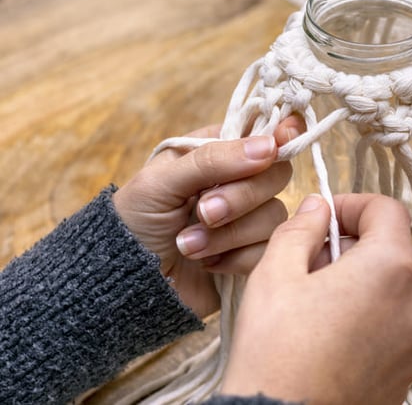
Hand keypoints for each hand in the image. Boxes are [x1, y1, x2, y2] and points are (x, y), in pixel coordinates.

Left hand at [112, 118, 303, 318]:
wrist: (125, 283)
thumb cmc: (134, 222)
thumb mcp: (161, 182)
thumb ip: (213, 160)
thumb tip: (269, 146)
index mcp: (218, 151)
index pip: (264, 133)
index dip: (281, 135)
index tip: (277, 145)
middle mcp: (240, 181)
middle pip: (277, 175)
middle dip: (241, 198)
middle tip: (203, 213)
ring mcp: (249, 219)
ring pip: (274, 215)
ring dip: (229, 234)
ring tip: (188, 246)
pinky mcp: (253, 254)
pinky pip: (270, 249)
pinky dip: (236, 258)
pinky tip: (208, 263)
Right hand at [221, 194, 411, 404]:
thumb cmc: (276, 351)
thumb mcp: (275, 273)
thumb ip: (302, 228)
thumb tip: (318, 207)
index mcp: (391, 268)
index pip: (388, 210)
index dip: (353, 205)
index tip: (325, 218)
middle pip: (395, 250)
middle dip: (356, 246)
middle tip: (312, 263)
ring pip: (396, 291)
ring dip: (364, 283)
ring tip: (319, 303)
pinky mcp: (408, 373)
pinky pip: (396, 328)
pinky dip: (372, 318)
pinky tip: (332, 336)